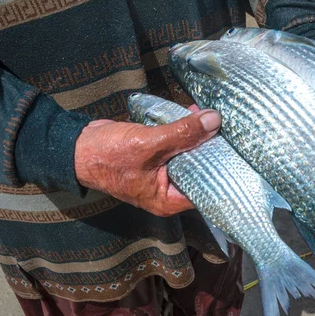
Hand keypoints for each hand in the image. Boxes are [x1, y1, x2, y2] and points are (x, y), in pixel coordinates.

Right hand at [74, 108, 220, 216]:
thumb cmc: (108, 155)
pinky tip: (197, 115)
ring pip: (191, 156)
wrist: (75, 146)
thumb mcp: (149, 143)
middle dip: (214, 149)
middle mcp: (169, 191)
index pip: (208, 189)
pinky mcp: (158, 159)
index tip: (239, 152)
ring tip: (217, 118)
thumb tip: (214, 121)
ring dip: (200, 137)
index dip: (224, 170)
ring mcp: (163, 175)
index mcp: (169, 200)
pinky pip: (179, 147)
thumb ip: (182, 133)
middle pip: (202, 171)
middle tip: (233, 131)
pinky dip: (186, 133)